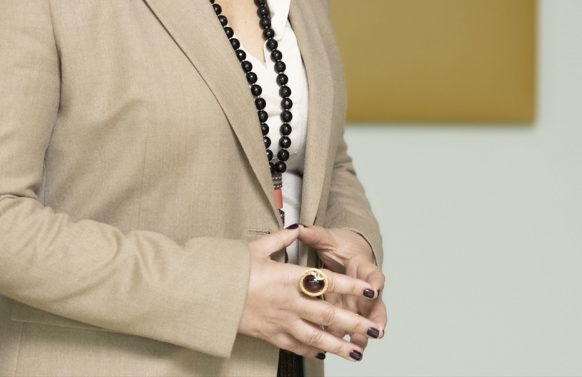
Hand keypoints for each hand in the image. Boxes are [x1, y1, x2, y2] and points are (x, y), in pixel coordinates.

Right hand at [237, 226, 380, 361]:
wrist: (208, 293)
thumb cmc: (230, 269)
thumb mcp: (256, 248)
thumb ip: (282, 238)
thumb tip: (298, 227)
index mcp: (288, 277)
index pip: (328, 281)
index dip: (351, 287)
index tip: (369, 290)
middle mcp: (289, 302)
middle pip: (329, 315)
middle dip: (354, 323)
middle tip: (374, 330)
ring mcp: (281, 321)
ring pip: (316, 337)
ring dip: (339, 346)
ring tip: (357, 353)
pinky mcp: (270, 335)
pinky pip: (296, 346)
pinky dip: (312, 351)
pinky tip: (323, 353)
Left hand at [296, 225, 387, 360]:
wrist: (345, 252)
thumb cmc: (338, 245)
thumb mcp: (327, 238)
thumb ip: (314, 235)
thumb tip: (299, 227)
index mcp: (361, 266)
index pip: (372, 273)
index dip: (374, 282)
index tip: (374, 290)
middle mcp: (363, 286)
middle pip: (374, 304)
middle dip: (375, 318)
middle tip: (375, 331)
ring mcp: (356, 301)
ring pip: (364, 320)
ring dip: (362, 334)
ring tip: (358, 347)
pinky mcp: (346, 310)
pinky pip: (348, 326)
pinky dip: (345, 337)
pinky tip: (340, 349)